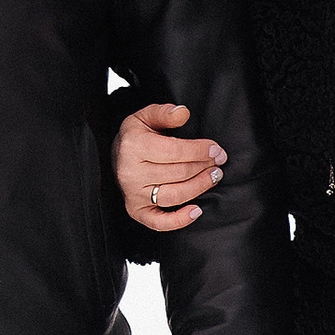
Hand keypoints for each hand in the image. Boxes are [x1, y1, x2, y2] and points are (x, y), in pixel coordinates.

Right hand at [116, 102, 227, 231]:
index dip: (199, 151)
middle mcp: (131, 172)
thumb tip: (183, 113)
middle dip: (204, 167)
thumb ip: (164, 112)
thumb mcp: (145, 116)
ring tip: (214, 177)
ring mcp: (133, 194)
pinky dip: (180, 220)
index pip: (174, 151)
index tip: (216, 150)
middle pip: (178, 173)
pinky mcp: (136, 210)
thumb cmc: (136, 135)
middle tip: (219, 162)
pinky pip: (159, 222)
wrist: (116, 155)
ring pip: (174, 195)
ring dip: (200, 187)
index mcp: (133, 146)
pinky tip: (197, 210)